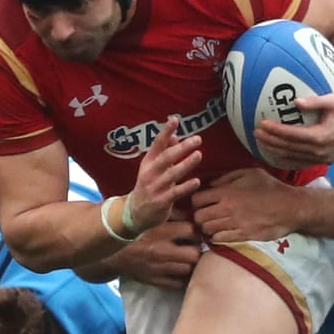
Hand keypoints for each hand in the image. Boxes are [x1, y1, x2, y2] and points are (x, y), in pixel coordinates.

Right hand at [110, 219, 201, 288]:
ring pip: (188, 270)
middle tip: (192, 247)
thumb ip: (169, 213)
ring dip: (190, 264)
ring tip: (186, 259)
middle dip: (196, 250)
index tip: (193, 232)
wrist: (110, 252)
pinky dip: (181, 277)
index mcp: (160, 231)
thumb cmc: (131, 231)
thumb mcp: (148, 216)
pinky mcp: (154, 280)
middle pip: (194, 254)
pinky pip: (178, 283)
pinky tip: (179, 270)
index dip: (195, 231)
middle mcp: (161, 251)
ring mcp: (158, 268)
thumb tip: (188, 213)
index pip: (191, 231)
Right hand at [126, 117, 202, 231]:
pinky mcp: (160, 202)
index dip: (165, 132)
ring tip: (199, 155)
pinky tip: (196, 181)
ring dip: (185, 164)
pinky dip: (186, 187)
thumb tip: (175, 136)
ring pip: (171, 174)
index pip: (157, 144)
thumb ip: (164, 153)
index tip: (174, 119)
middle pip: (166, 157)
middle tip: (197, 139)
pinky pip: (175, 193)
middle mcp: (150, 173)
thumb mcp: (152, 168)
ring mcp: (154, 188)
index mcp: (148, 162)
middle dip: (181, 148)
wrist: (134, 213)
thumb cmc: (148, 186)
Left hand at [193, 168, 300, 242]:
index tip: (201, 203)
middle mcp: (227, 208)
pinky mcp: (242, 236)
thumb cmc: (270, 187)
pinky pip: (219, 240)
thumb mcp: (249, 173)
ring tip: (214, 225)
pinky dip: (217, 237)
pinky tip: (223, 233)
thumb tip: (209, 184)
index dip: (196, 202)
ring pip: (207, 230)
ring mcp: (234, 224)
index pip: (196, 199)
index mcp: (227, 192)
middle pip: (198, 217)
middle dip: (199, 217)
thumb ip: (226, 177)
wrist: (290, 207)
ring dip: (208, 228)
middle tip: (206, 216)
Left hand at [253, 92, 333, 168]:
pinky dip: (287, 160)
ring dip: (275, 151)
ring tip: (261, 143)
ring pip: (293, 158)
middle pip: (289, 148)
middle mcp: (320, 151)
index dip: (275, 131)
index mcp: (322, 136)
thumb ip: (314, 102)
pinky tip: (276, 156)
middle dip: (270, 141)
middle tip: (256, 133)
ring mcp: (322, 159)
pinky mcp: (325, 161)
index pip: (292, 135)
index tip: (262, 124)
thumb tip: (295, 102)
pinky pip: (301, 163)